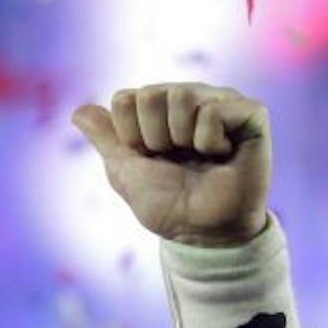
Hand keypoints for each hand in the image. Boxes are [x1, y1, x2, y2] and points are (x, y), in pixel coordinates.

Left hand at [71, 83, 270, 246]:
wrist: (202, 233)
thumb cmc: (167, 204)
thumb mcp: (126, 172)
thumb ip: (106, 138)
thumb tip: (78, 111)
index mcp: (160, 107)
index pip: (125, 99)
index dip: (130, 136)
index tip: (150, 158)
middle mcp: (190, 97)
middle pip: (151, 95)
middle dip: (155, 137)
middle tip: (176, 158)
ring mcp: (221, 101)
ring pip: (182, 96)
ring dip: (183, 139)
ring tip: (200, 157)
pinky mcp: (250, 112)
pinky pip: (213, 111)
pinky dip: (210, 142)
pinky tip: (222, 154)